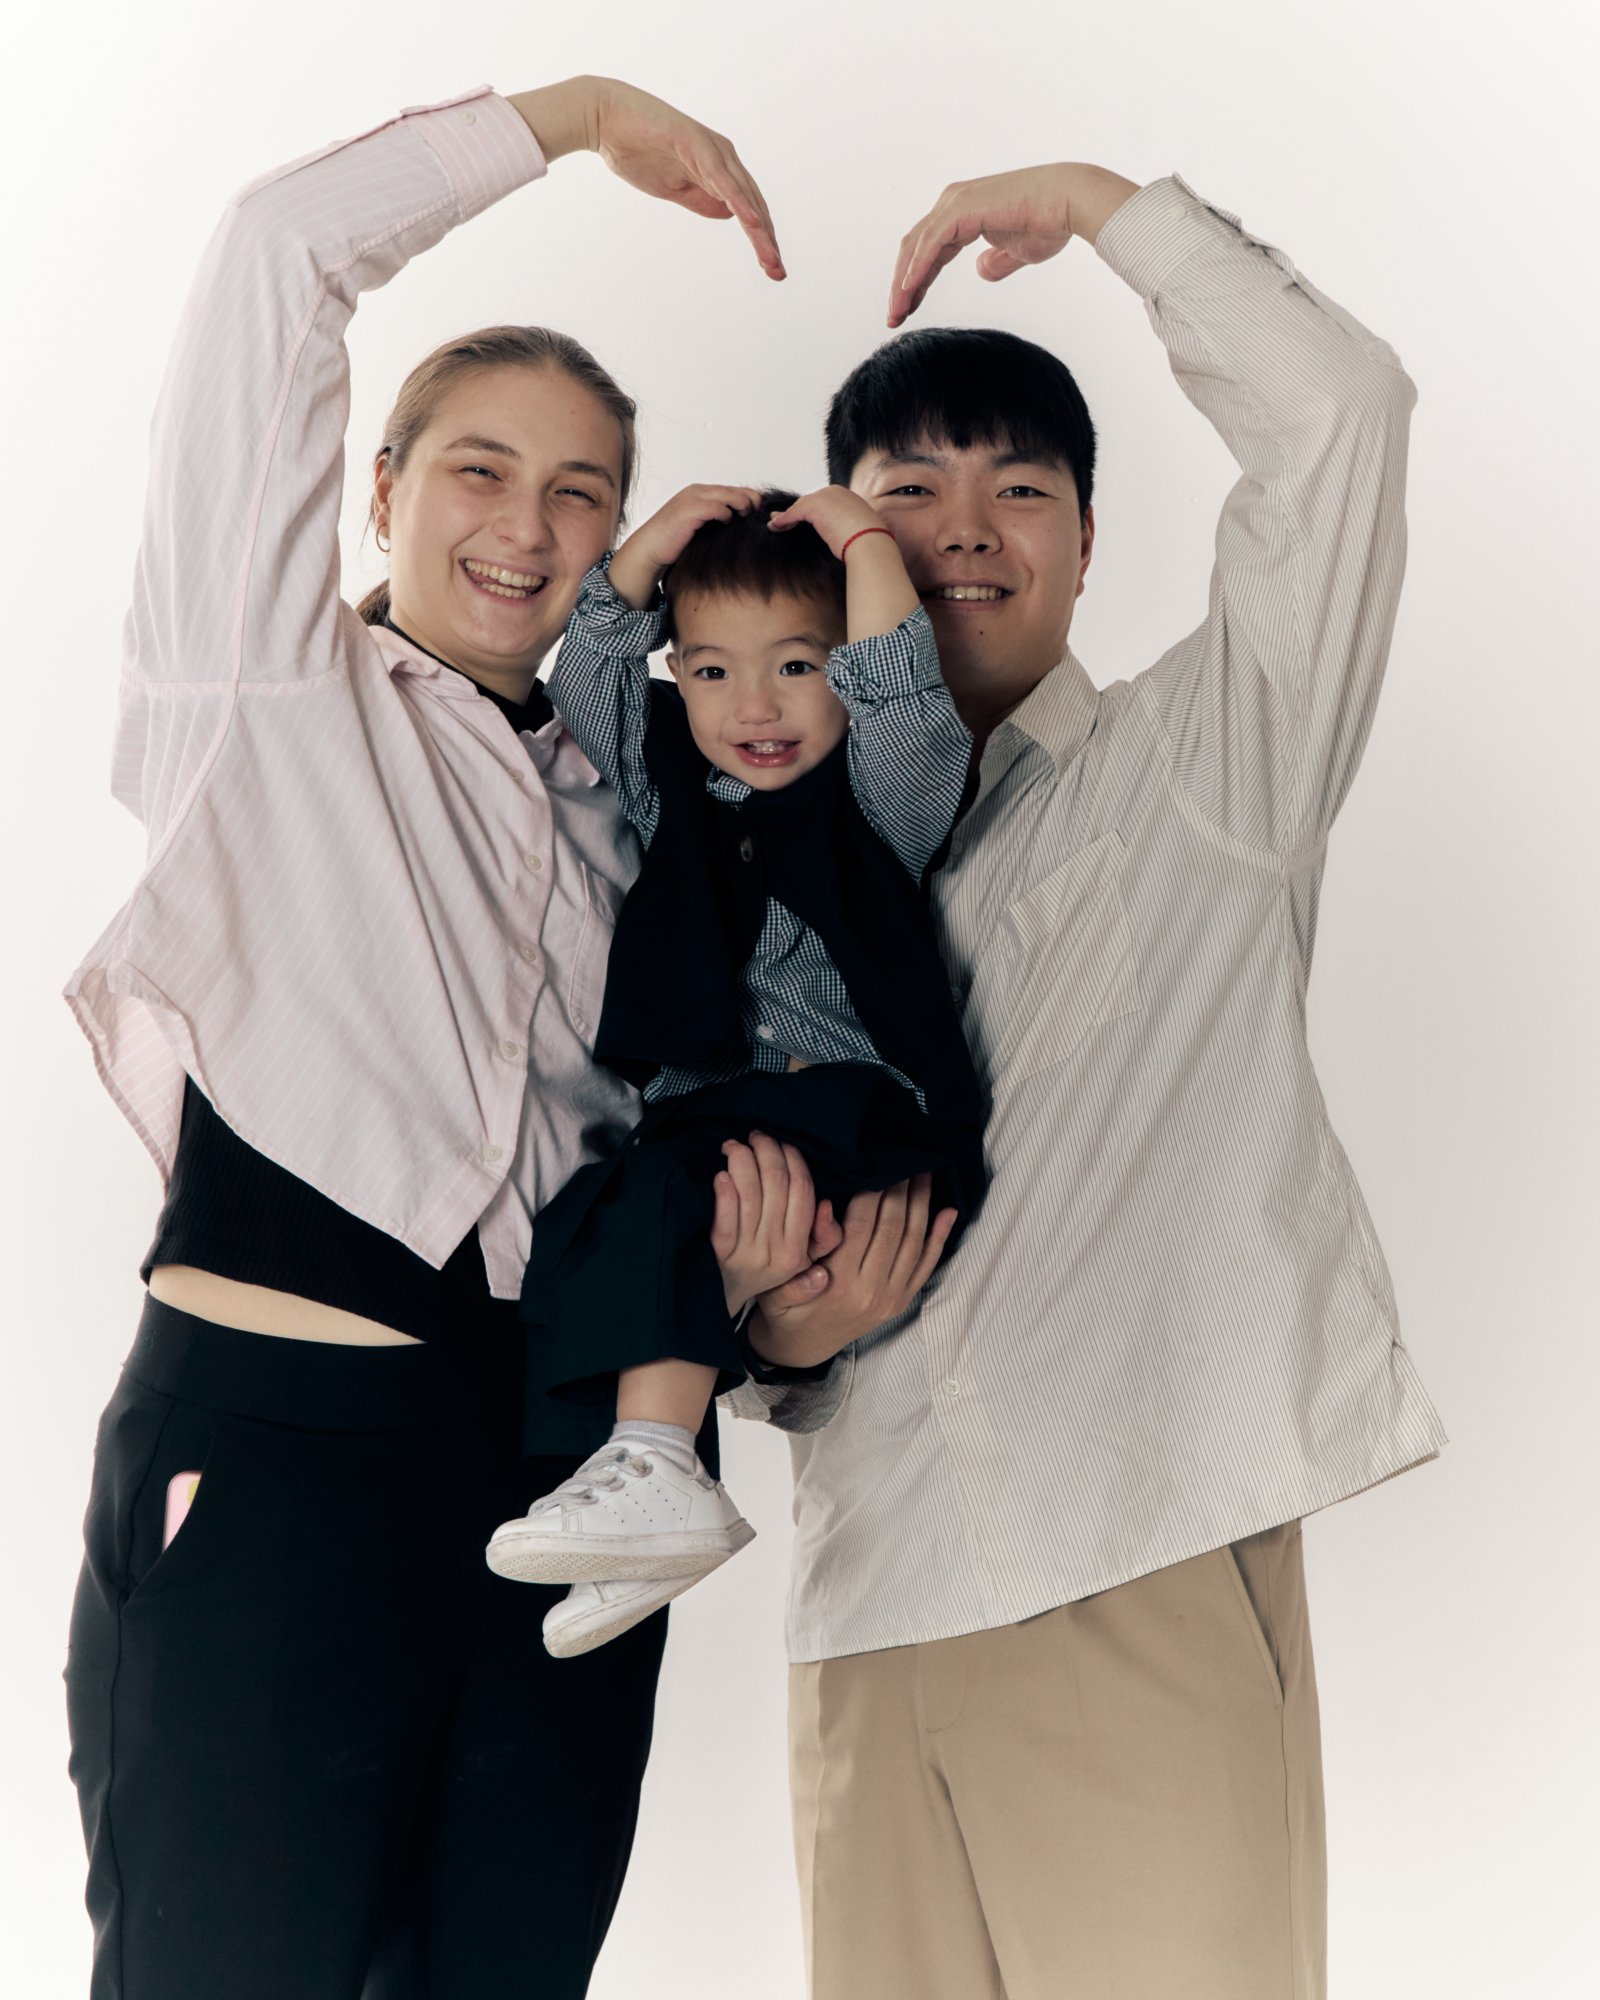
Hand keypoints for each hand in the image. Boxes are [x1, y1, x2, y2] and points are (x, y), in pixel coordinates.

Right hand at [513, 77, 784, 279]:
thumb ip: (703, 200)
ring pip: (744, 194)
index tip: (772, 269)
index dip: (762, 239)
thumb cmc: (636, 151)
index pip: (749, 209)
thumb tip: (731, 215)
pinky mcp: (695, 143)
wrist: (605, 120)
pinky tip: (752, 223)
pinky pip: (722, 178)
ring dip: (760, 229)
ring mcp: (711, 149)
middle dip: (768, 241)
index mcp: (719, 169)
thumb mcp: (675, 189)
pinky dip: (739, 200)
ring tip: (771, 257)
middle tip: (779, 274)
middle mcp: (722, 157)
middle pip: (755, 204)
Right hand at [608, 484, 764, 608]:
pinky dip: (727, 516)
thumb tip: (738, 526)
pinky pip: (717, 508)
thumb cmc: (674, 542)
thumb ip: (715, 521)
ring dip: (742, 506)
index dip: (749, 498)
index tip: (760, 512)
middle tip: (761, 515)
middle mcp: (697, 492)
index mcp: (699, 493)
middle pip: (734, 490)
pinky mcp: (690, 511)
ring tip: (749, 519)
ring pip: (728, 495)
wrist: (650, 548)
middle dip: (751, 501)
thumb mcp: (698, 527)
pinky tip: (729, 526)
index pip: (731, 490)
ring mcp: (692, 499)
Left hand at [711, 1133, 836, 1315]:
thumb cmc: (757, 1271)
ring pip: (751, 1194)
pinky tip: (720, 1174)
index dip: (793, 1159)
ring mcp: (748, 1254)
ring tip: (733, 1146)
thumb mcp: (794, 1260)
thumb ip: (818, 1237)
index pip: (803, 1191)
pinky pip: (725, 1217)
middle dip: (767, 1152)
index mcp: (798, 1249)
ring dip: (742, 1161)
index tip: (781, 1143)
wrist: (718, 1304)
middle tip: (755, 1136)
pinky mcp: (720, 1255)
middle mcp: (777, 1251)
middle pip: (777, 1185)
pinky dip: (724, 1191)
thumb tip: (827, 1206)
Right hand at [747, 1174, 957, 1369]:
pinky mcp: (901, 1302)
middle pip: (892, 1229)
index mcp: (839, 1281)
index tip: (876, 1164)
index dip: (871, 1191)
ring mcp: (890, 1298)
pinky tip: (947, 1212)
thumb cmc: (785, 1306)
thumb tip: (825, 1207)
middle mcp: (870, 1290)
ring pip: (913, 1243)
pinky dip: (939, 1237)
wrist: (802, 1348)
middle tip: (905, 1159)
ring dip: (922, 1205)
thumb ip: (805, 1245)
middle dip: (900, 1190)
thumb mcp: (780, 1279)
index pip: (861, 1225)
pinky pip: (926, 1266)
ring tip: (924, 1173)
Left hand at [768, 487, 918, 638]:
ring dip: (786, 517)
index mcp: (849, 498)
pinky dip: (783, 520)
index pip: (823, 503)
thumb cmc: (868, 546)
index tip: (799, 521)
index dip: (809, 513)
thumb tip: (839, 541)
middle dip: (795, 512)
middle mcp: (837, 492)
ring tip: (775, 526)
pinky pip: (794, 512)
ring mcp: (826, 496)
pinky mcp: (816, 505)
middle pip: (810, 502)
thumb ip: (846, 530)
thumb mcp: (858, 534)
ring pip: (801, 506)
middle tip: (780, 521)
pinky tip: (775, 527)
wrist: (870, 545)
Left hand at [887, 163, 1137, 326]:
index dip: (915, 283)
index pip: (927, 251)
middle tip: (893, 319)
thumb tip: (981, 271)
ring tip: (896, 314)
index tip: (906, 312)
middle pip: (914, 249)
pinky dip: (917, 268)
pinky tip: (908, 291)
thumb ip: (997, 262)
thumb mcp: (1017, 252)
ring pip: (916, 247)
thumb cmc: (1049, 222)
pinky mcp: (962, 209)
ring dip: (903, 283)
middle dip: (901, 286)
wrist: (1070, 203)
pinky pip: (931, 243)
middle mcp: (953, 203)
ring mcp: (955, 202)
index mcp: (962, 212)